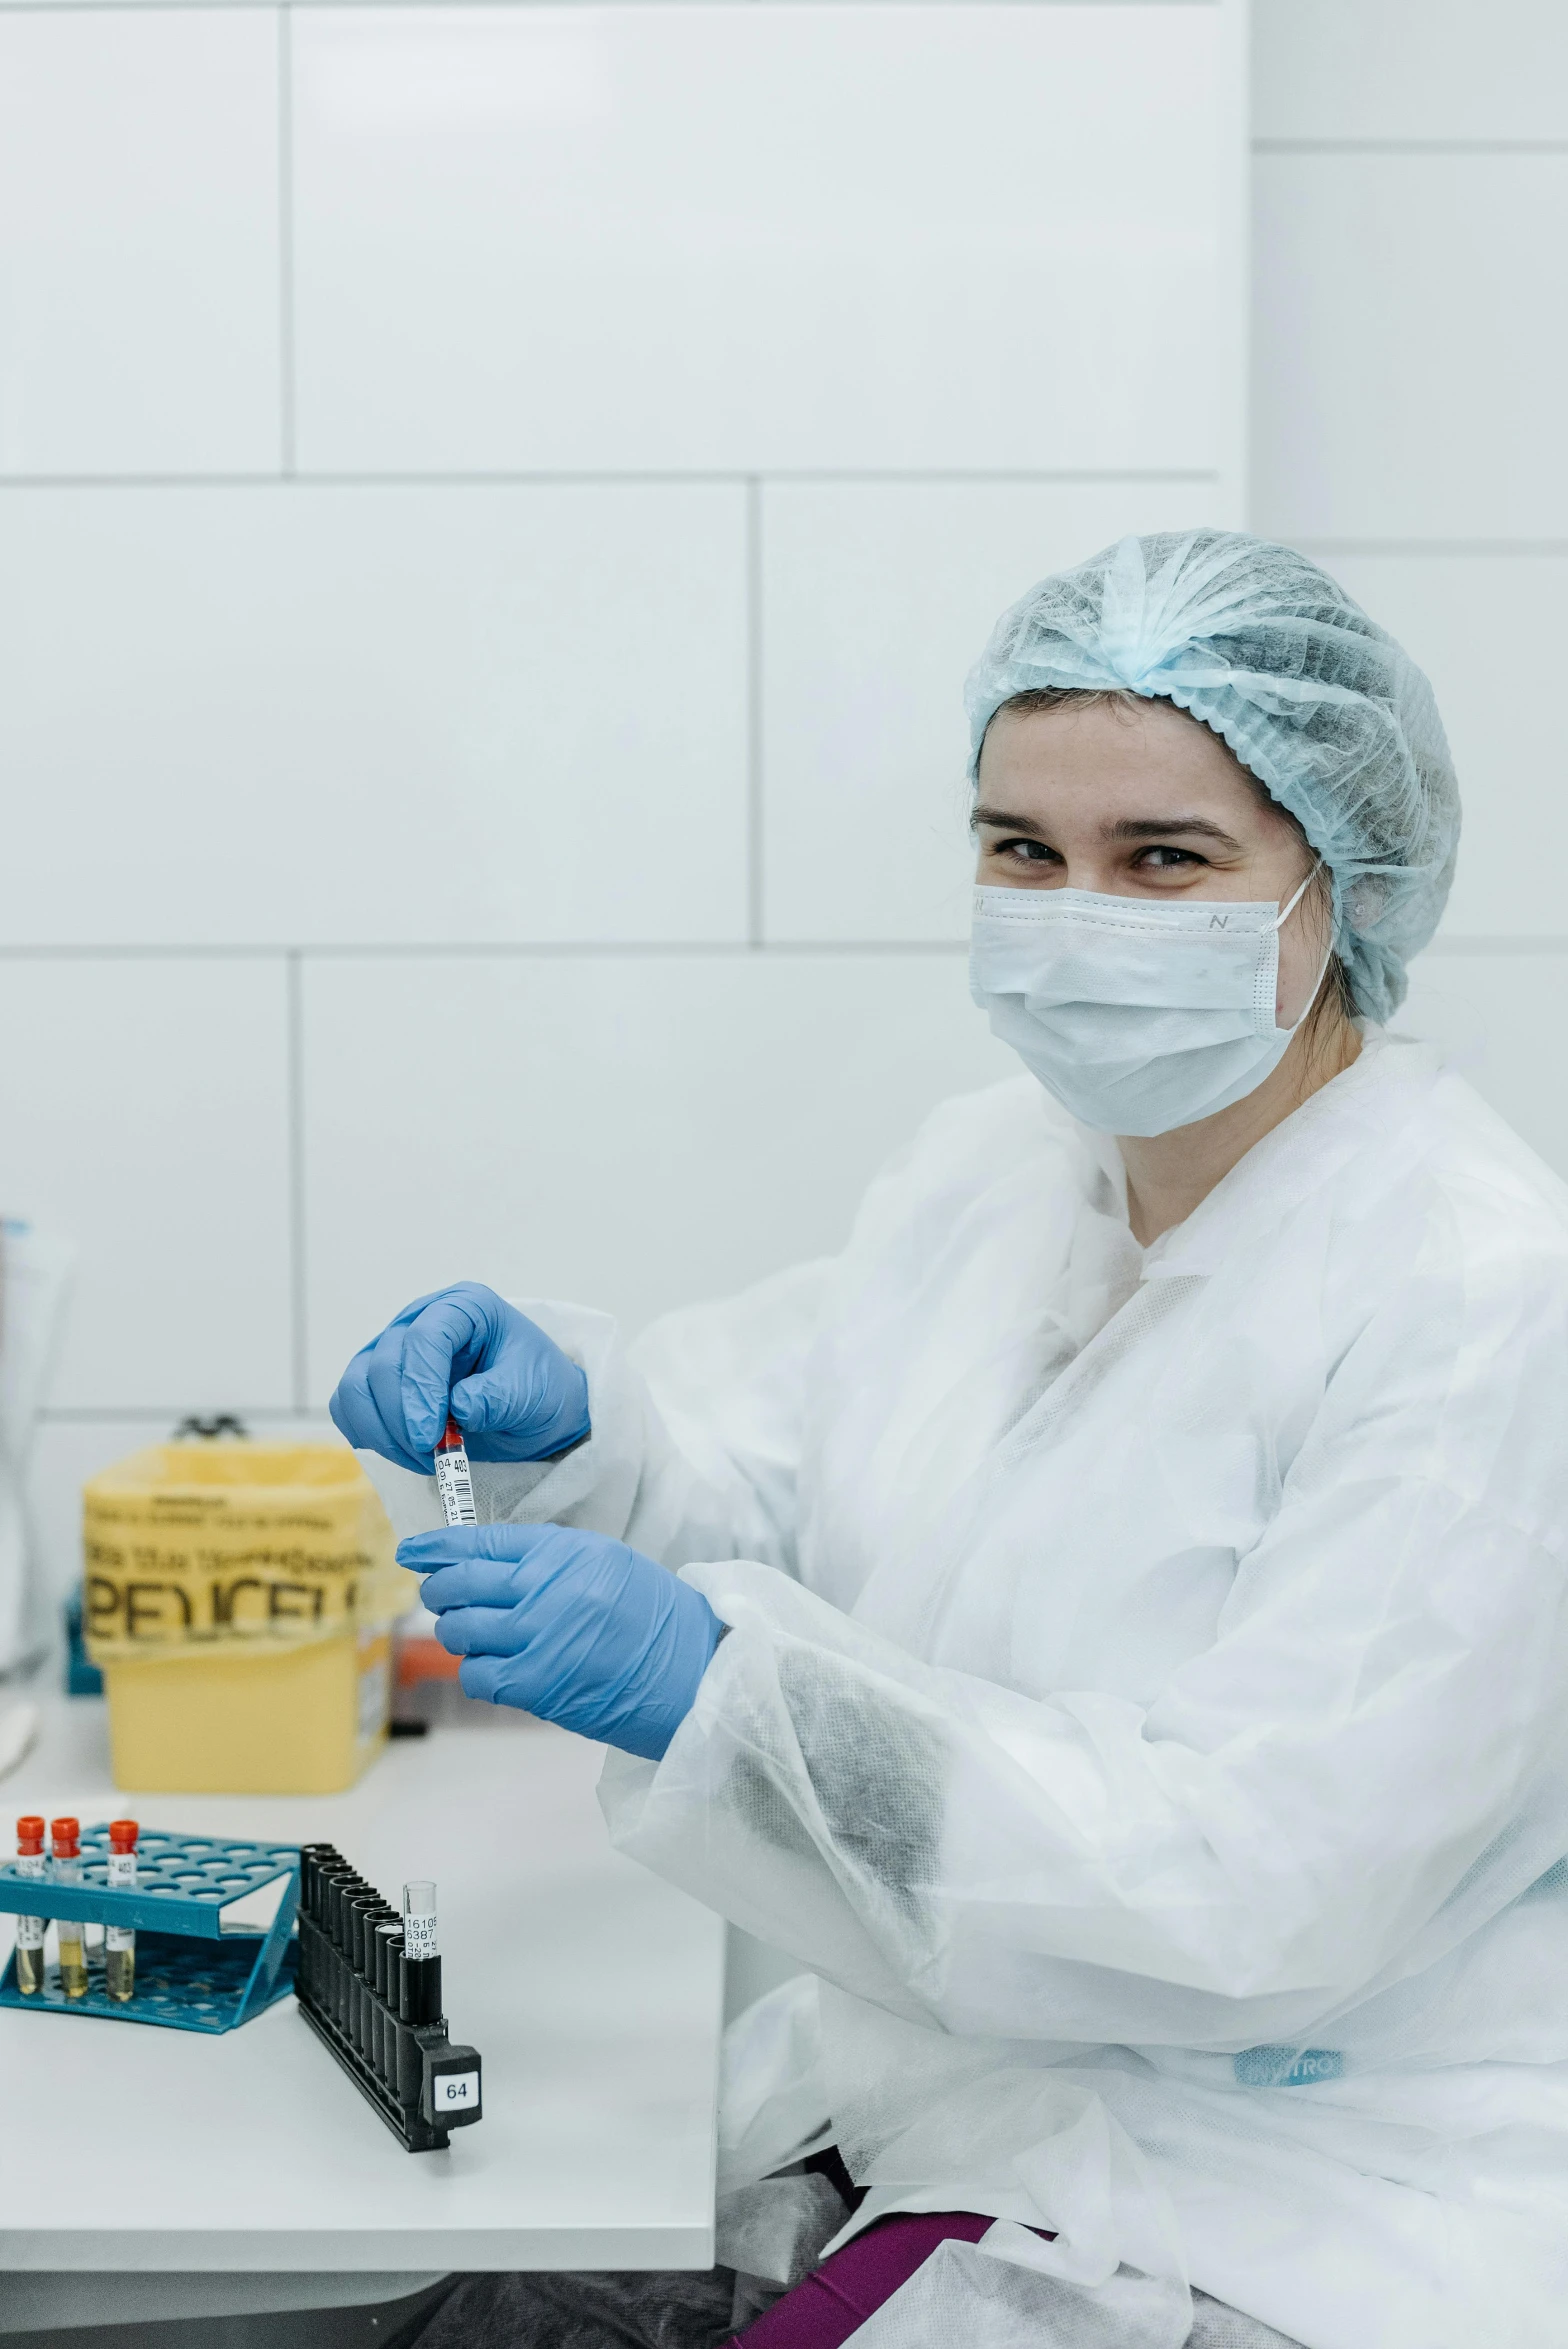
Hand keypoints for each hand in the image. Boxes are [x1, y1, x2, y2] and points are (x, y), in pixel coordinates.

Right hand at [329, 1282, 590, 1477]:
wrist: (534, 1413)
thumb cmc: (537, 1391)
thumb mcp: (534, 1394)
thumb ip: (499, 1397)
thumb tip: (460, 1407)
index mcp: (464, 1307)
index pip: (424, 1338)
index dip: (420, 1388)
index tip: (430, 1436)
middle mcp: (421, 1320)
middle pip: (384, 1363)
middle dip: (403, 1418)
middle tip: (433, 1454)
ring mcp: (394, 1349)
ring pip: (356, 1386)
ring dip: (383, 1432)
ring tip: (424, 1458)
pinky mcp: (377, 1382)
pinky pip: (349, 1407)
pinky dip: (369, 1435)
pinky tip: (406, 1453)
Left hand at [399, 1523, 723, 1760]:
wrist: (689, 1671)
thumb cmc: (651, 1618)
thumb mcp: (604, 1564)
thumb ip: (547, 1559)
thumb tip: (484, 1564)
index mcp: (563, 1551)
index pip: (480, 1541)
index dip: (437, 1549)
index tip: (413, 1552)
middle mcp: (544, 1588)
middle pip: (459, 1584)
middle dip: (440, 1591)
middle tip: (443, 1596)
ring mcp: (536, 1637)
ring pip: (460, 1630)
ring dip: (459, 1632)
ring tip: (477, 1634)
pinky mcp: (535, 1684)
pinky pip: (476, 1673)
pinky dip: (477, 1670)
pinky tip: (497, 1667)